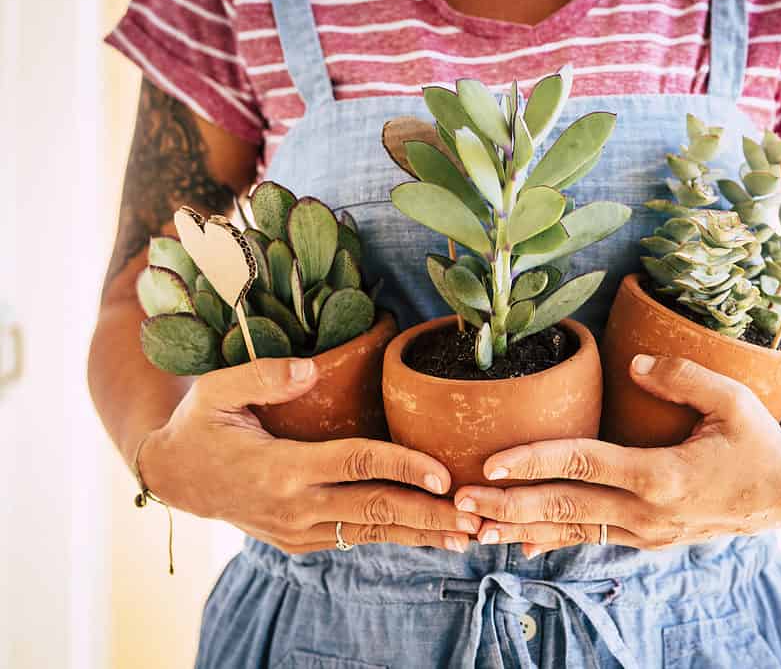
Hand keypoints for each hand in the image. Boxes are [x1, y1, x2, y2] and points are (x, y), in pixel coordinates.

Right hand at [140, 358, 479, 553]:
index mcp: (280, 468)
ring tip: (466, 534)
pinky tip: (429, 536)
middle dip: (429, 513)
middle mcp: (295, 506)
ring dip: (422, 533)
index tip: (442, 473)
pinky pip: (356, 538)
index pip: (354, 465)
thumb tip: (306, 368)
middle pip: (375, 509)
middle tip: (475, 515)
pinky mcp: (300, 541)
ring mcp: (298, 530)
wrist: (175, 477)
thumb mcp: (216, 390)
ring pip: (371, 532)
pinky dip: (395, 537)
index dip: (402, 467)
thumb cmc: (201, 425)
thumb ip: (262, 376)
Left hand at [454, 355, 780, 556]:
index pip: (586, 464)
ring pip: (573, 530)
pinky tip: (519, 545)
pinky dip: (553, 540)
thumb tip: (634, 364)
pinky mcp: (646, 538)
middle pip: (567, 506)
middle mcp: (648, 510)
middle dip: (510, 505)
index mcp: (663, 473)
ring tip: (474, 528)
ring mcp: (646, 531)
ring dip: (522, 528)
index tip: (491, 461)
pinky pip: (591, 538)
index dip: (536, 459)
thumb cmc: (757, 441)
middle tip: (461, 501)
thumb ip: (683, 378)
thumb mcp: (733, 400)